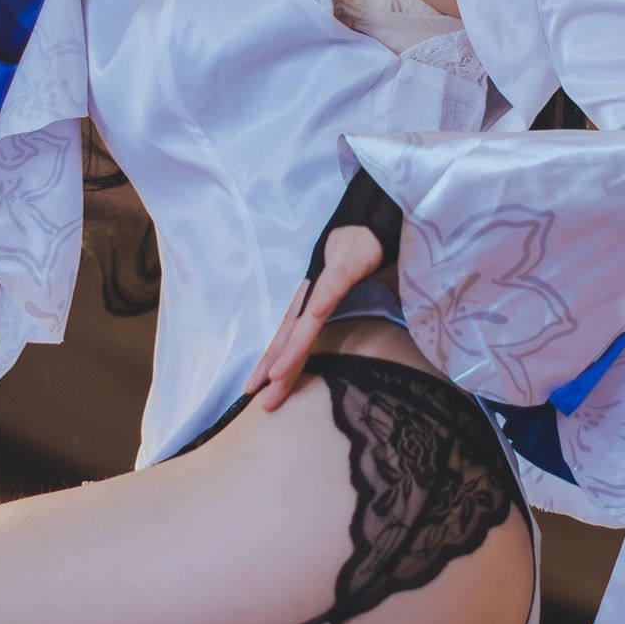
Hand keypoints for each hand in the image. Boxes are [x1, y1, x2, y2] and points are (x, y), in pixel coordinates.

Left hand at [243, 226, 384, 408]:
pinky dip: (322, 303)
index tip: (259, 394)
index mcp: (309, 307)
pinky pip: (331, 288)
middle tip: (261, 401)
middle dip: (275, 371)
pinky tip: (312, 320)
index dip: (274, 367)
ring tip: (277, 374)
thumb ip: (338, 317)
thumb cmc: (352, 260)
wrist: (365, 222)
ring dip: (291, 347)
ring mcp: (325, 282)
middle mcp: (310, 298)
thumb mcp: (342, 296)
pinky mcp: (343, 267)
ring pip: (305, 320)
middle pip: (290, 339)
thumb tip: (342, 344)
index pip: (289, 342)